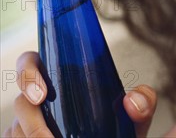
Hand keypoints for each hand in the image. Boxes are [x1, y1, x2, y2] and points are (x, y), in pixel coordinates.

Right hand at [4, 51, 157, 137]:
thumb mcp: (135, 116)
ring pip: (15, 128)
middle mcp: (39, 99)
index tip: (42, 94)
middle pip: (20, 101)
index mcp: (60, 78)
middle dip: (30, 119)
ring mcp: (28, 123)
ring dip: (31, 137)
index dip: (28, 73)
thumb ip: (143, 102)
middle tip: (48, 137)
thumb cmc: (120, 130)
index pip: (30, 62)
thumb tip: (132, 100)